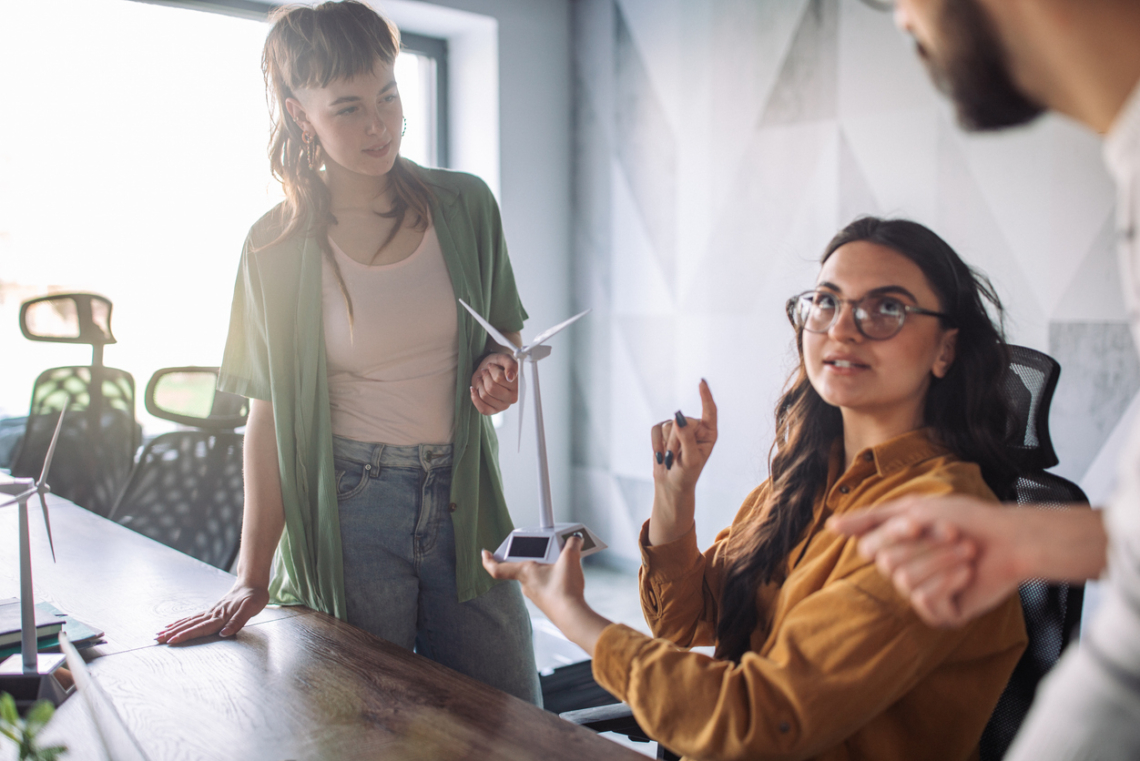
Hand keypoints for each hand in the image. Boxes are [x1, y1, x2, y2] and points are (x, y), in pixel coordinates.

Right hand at [155, 582, 269, 643]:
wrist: (253, 582)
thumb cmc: (254, 597)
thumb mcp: (251, 608)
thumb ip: (238, 621)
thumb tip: (223, 633)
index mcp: (221, 616)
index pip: (200, 628)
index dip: (186, 635)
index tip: (171, 640)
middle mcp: (213, 614)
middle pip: (190, 625)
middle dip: (173, 633)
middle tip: (157, 639)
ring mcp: (211, 612)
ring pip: (189, 621)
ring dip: (174, 628)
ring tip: (159, 633)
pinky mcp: (212, 610)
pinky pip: (194, 617)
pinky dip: (182, 622)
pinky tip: (174, 624)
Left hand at [470, 353, 518, 414]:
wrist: (490, 370)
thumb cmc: (499, 365)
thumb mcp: (505, 359)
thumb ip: (511, 364)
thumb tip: (511, 376)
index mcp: (518, 384)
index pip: (499, 378)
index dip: (492, 370)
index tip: (491, 366)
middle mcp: (513, 397)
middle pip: (491, 388)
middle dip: (485, 377)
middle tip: (485, 372)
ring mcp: (504, 406)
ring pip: (485, 396)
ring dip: (479, 385)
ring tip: (482, 379)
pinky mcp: (494, 411)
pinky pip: (482, 409)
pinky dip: (475, 398)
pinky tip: (474, 389)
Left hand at [482, 537, 610, 655]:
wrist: (573, 616)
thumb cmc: (564, 591)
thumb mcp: (570, 560)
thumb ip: (572, 545)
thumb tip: (575, 539)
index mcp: (525, 572)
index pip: (498, 568)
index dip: (489, 560)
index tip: (485, 553)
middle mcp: (527, 584)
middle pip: (524, 566)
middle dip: (535, 556)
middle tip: (546, 548)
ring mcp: (537, 595)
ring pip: (537, 576)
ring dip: (547, 567)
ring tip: (563, 560)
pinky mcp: (547, 601)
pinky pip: (547, 585)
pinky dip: (555, 578)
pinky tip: (567, 576)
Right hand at [651, 379, 717, 495]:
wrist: (670, 485)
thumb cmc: (686, 474)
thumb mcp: (690, 459)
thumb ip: (687, 438)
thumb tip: (679, 416)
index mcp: (709, 433)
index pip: (709, 410)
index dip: (705, 396)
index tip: (701, 382)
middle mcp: (695, 427)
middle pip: (682, 421)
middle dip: (676, 440)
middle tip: (676, 458)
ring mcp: (678, 427)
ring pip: (668, 425)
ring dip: (666, 444)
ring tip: (671, 458)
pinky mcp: (663, 431)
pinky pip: (655, 429)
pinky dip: (655, 443)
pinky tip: (660, 456)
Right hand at [828, 495, 1021, 627]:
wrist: (1011, 541)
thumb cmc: (966, 520)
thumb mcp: (912, 508)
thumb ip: (870, 519)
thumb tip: (830, 525)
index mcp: (895, 549)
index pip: (870, 547)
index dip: (896, 533)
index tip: (924, 522)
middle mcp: (904, 572)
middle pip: (888, 563)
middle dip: (925, 546)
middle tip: (957, 537)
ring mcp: (923, 595)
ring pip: (905, 582)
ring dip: (941, 562)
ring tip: (968, 554)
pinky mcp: (942, 613)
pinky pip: (925, 601)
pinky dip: (948, 581)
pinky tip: (968, 574)